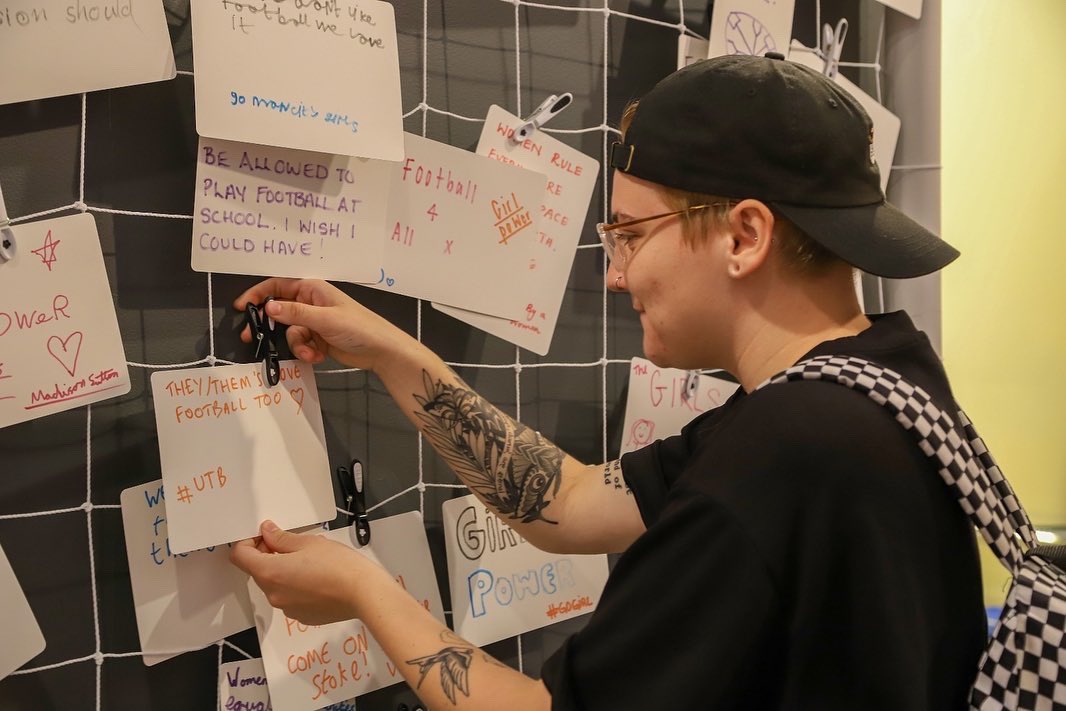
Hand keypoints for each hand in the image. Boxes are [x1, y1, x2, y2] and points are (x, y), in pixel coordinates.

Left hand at [230, 520, 378, 624]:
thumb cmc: (338, 566)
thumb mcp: (309, 543)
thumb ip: (281, 538)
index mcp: (270, 573)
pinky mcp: (301, 616)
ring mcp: (286, 608)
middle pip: (258, 571)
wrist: (364, 594)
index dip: (248, 542)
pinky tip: (318, 578)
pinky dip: (296, 586)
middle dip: (268, 555)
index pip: (239, 556)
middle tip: (291, 543)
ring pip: (275, 584)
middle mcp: (273, 594)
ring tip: (310, 560)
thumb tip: (267, 532)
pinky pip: (290, 597)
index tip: (264, 535)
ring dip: (283, 570)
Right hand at [234, 278, 412, 371]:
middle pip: (281, 312)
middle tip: (250, 338)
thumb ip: (295, 314)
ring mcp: (315, 322)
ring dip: (298, 345)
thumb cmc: (358, 327)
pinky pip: (303, 344)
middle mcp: (311, 303)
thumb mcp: (325, 319)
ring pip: (291, 333)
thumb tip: (268, 308)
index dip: (259, 295)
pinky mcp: (320, 339)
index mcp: (313, 289)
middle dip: (270, 326)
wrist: (382, 351)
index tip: (243, 308)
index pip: (279, 286)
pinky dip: (307, 352)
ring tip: (311, 353)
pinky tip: (319, 357)